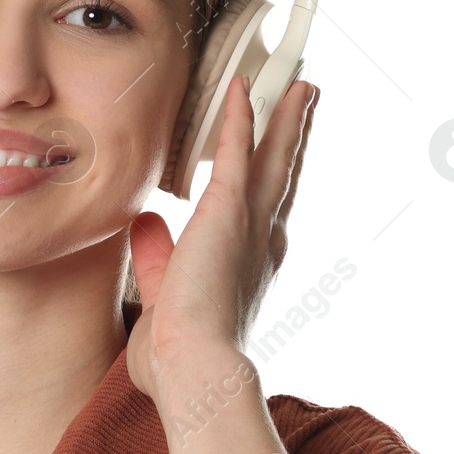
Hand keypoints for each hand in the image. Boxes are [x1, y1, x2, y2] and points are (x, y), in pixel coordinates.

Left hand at [125, 73, 318, 409]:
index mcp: (249, 268)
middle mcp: (261, 243)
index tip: (277, 157)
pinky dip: (238, 116)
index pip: (263, 214)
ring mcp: (250, 226)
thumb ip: (156, 260)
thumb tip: (146, 224)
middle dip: (294, 137)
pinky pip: (237, 151)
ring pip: (274, 157)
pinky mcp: (228, 212)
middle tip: (307, 101)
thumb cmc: (175, 359)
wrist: (193, 370)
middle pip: (283, 176)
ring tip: (299, 84)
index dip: (273, 181)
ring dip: (285, 117)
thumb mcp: (160, 300)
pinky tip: (240, 85)